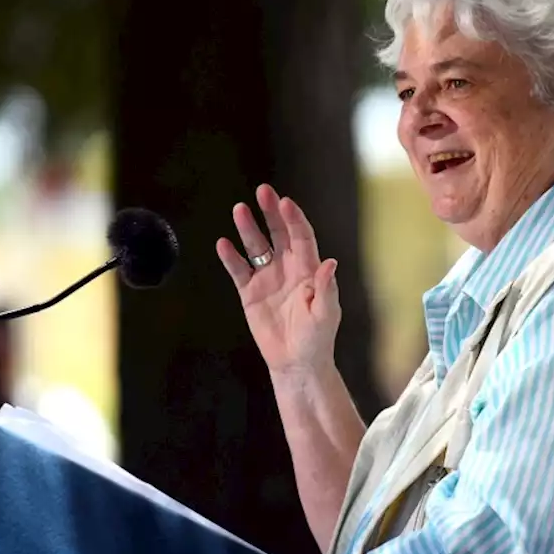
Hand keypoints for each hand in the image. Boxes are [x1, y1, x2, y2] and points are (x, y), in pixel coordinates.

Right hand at [216, 184, 339, 373]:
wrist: (296, 362)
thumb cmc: (317, 339)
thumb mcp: (326, 314)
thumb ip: (326, 288)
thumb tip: (330, 262)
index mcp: (309, 270)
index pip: (302, 237)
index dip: (294, 219)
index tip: (285, 202)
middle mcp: (288, 269)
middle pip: (279, 233)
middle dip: (271, 212)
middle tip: (263, 191)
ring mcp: (268, 278)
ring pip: (257, 247)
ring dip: (248, 228)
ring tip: (239, 209)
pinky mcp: (250, 292)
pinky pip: (239, 270)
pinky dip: (231, 257)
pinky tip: (223, 243)